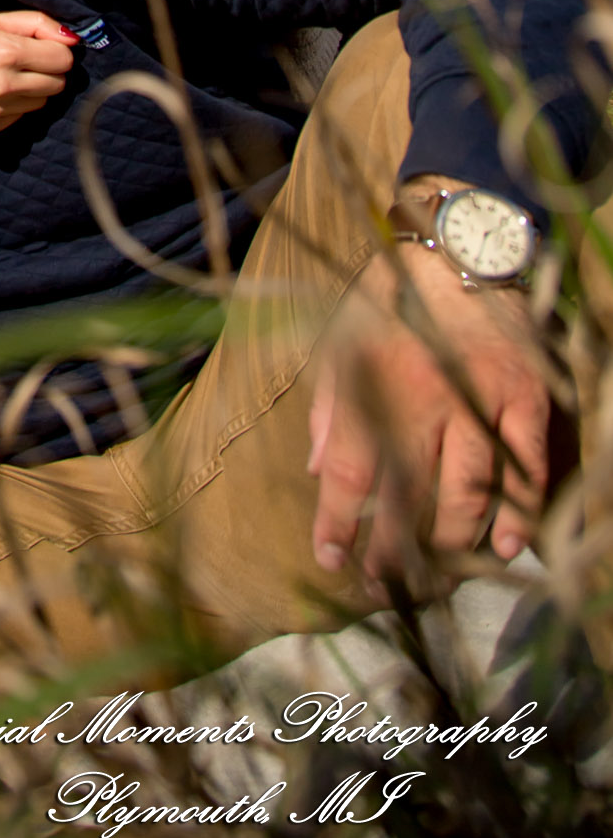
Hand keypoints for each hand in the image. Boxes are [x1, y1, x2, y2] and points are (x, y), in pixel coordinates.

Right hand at [0, 12, 78, 140]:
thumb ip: (38, 24)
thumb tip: (73, 40)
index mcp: (5, 52)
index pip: (63, 60)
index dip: (56, 52)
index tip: (41, 49)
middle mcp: (0, 85)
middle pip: (57, 85)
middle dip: (47, 72)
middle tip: (23, 63)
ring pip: (40, 104)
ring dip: (30, 91)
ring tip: (4, 77)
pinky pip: (17, 119)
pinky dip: (11, 107)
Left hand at [307, 244, 548, 583]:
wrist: (452, 249)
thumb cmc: (385, 300)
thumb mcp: (335, 342)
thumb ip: (325, 408)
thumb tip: (314, 471)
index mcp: (368, 382)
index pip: (346, 470)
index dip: (336, 522)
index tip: (330, 559)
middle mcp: (422, 396)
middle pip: (407, 495)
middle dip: (394, 552)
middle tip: (386, 587)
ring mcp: (478, 397)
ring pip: (468, 491)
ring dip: (452, 544)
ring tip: (436, 577)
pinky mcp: (523, 395)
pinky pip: (524, 466)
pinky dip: (517, 512)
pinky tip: (504, 546)